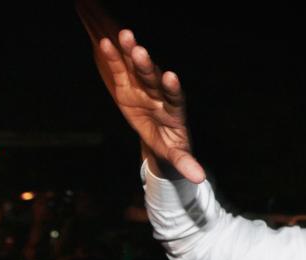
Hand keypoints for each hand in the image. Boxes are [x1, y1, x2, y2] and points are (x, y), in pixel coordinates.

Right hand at [94, 29, 204, 182]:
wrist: (159, 137)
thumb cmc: (171, 146)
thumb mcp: (178, 157)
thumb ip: (186, 164)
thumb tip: (199, 178)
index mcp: (174, 110)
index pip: (175, 97)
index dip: (173, 88)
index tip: (172, 78)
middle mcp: (160, 94)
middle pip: (155, 79)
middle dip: (147, 66)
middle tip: (141, 51)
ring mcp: (144, 88)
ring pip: (138, 69)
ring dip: (132, 52)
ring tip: (125, 36)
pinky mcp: (128, 86)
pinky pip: (121, 70)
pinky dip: (114, 58)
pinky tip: (106, 43)